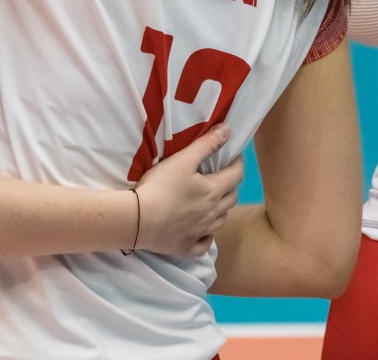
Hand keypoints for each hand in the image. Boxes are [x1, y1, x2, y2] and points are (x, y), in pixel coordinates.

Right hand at [133, 124, 243, 255]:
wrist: (139, 220)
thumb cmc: (160, 186)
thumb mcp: (183, 160)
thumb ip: (206, 145)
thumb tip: (228, 131)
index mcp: (213, 191)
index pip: (236, 175)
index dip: (238, 163)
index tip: (235, 156)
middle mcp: (213, 213)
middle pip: (232, 198)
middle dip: (232, 185)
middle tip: (224, 176)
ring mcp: (201, 232)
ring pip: (221, 221)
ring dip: (222, 209)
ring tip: (214, 201)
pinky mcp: (187, 246)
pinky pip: (205, 244)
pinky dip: (207, 236)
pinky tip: (203, 231)